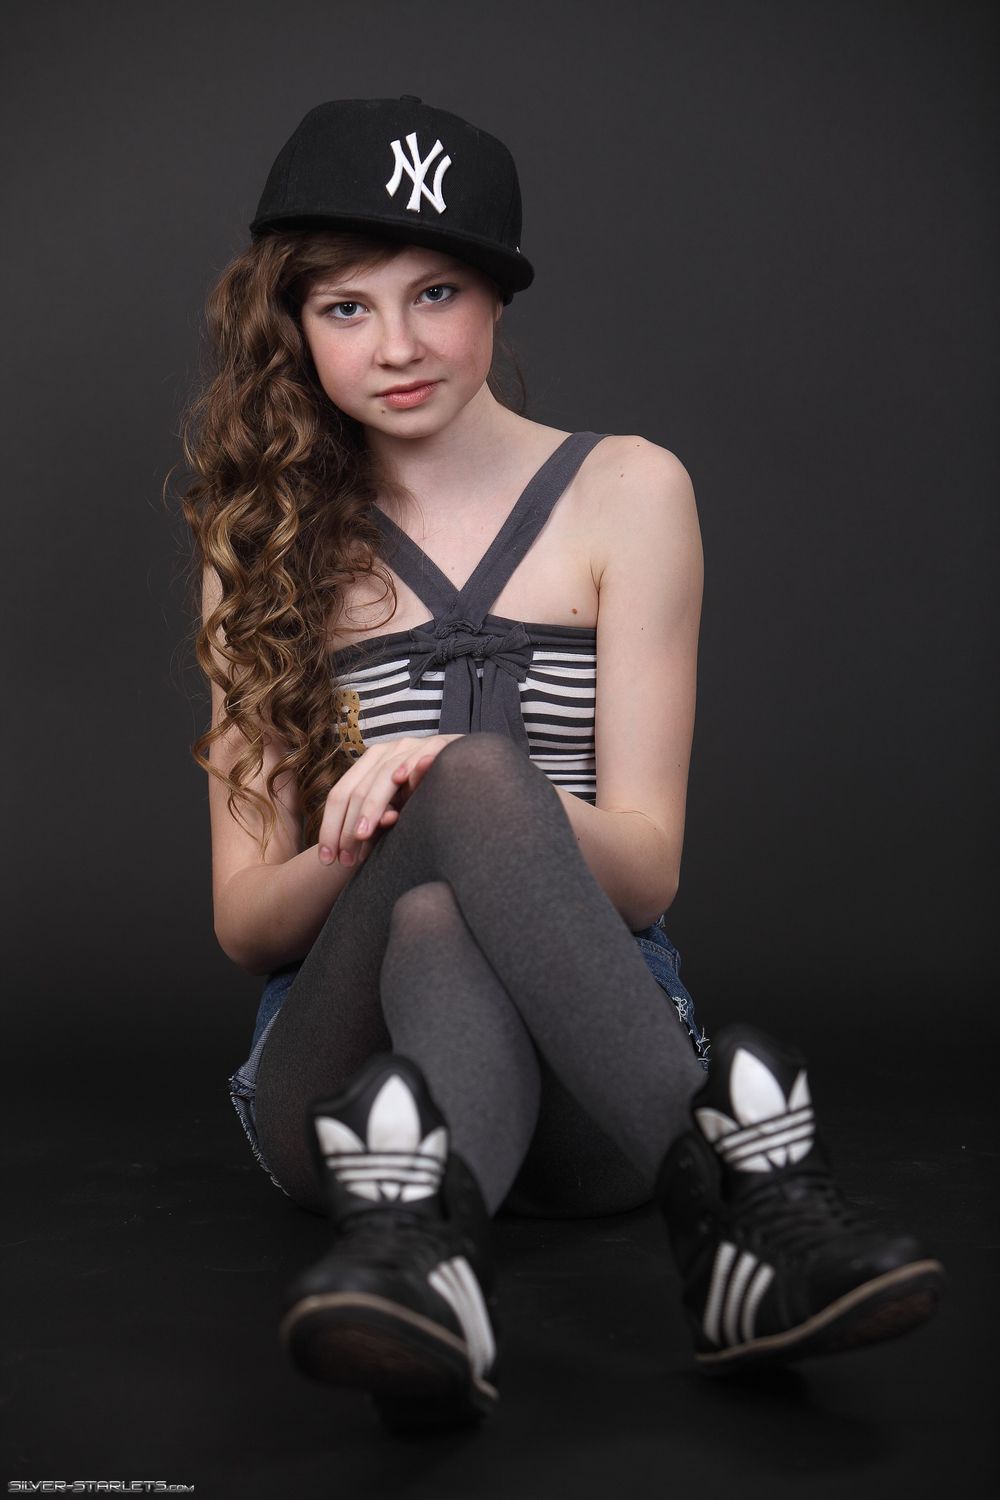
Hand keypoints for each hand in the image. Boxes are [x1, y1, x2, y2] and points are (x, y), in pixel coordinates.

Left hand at [318, 734, 464, 869]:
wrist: (468, 766)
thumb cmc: (427, 793)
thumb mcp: (397, 808)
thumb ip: (379, 819)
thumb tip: (359, 837)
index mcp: (369, 764)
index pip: (340, 794)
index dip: (330, 827)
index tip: (326, 859)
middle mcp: (385, 751)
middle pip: (356, 788)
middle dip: (348, 827)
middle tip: (346, 859)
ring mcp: (410, 746)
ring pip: (383, 776)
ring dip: (372, 805)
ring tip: (362, 833)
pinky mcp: (438, 744)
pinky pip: (421, 754)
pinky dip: (412, 765)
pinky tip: (403, 779)